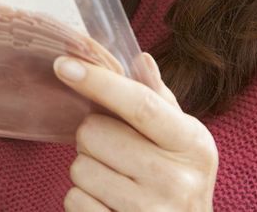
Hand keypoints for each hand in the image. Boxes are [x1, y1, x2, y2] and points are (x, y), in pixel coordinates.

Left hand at [55, 53, 217, 211]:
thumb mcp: (181, 138)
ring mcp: (150, 211)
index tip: (64, 64)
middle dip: (92, 136)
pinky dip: (83, 199)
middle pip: (94, 133)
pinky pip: (74, 200)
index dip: (99, 82)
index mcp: (192, 144)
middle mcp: (176, 180)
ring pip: (79, 168)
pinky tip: (109, 201)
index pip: (140, 105)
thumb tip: (140, 59)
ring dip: (87, 168)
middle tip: (114, 148)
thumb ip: (157, 99)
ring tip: (115, 178)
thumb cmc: (178, 178)